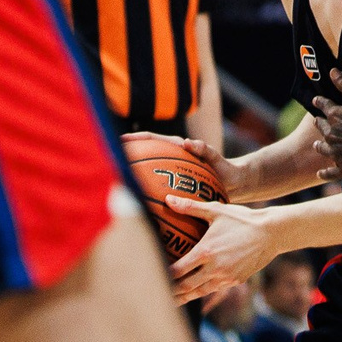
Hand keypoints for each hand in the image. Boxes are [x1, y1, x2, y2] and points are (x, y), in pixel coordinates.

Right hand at [123, 131, 245, 201]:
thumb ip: (205, 151)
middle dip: (127, 153)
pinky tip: (134, 203)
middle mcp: (172, 157)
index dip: (137, 139)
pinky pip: (156, 186)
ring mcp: (171, 171)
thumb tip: (189, 142)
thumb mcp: (217, 160)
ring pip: (148, 169)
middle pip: (145, 153)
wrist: (234, 183)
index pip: (154, 139)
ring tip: (113, 180)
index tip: (120, 140)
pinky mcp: (173, 183)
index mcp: (179, 148)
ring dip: (133, 171)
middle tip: (107, 158)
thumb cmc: (226, 170)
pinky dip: (145, 190)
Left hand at [166, 197, 279, 304]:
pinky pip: (213, 289)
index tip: (151, 275)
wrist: (272, 232)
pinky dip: (201, 292)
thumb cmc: (242, 219)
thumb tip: (168, 199)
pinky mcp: (235, 281)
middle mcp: (214, 268)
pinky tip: (194, 292)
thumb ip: (190, 206)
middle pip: (185, 286)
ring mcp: (226, 277)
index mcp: (206, 252)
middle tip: (155, 294)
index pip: (177, 270)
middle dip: (170, 291)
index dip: (163, 274)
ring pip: (199, 292)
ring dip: (184, 297)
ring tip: (170, 301)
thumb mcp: (216, 210)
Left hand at [309, 94, 341, 183]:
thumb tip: (331, 71)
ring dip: (319, 145)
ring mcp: (334, 153)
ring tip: (318, 145)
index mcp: (334, 116)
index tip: (316, 100)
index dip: (319, 102)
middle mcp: (330, 135)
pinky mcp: (341, 169)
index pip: (322, 105)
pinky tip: (320, 173)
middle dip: (320, 123)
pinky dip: (324, 173)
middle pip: (320, 127)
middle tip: (319, 121)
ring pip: (321, 148)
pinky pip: (328, 172)